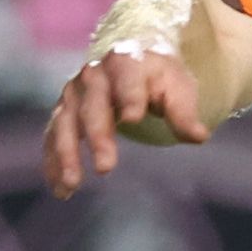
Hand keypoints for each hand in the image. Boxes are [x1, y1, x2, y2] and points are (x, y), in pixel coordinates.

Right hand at [43, 45, 212, 196]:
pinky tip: (61, 189)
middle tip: (106, 168)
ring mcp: (74, 92)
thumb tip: (198, 136)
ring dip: (66, 154)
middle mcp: (94, 75)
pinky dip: (53, 162)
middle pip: (93, 106)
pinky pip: (54, 136)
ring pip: (65, 122)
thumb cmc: (159, 78)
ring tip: (72, 184)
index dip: (130, 96)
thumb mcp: (178, 88)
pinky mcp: (64, 111)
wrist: (130, 60)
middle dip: (98, 137)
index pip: (127, 79)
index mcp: (126, 62)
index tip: (134, 118)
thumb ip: (184, 112)